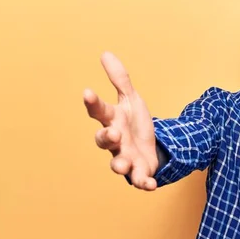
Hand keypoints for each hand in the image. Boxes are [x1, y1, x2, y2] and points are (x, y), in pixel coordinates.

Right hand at [83, 52, 158, 190]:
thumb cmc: (134, 123)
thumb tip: (105, 53)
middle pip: (103, 141)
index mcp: (112, 121)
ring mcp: (125, 157)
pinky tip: (150, 185)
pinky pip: (139, 180)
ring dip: (120, 165)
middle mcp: (115, 141)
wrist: (152, 147)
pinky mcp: (139, 171)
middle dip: (106, 138)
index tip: (87, 92)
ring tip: (123, 165)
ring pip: (117, 164)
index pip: (99, 111)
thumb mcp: (131, 99)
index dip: (92, 103)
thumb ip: (120, 80)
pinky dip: (143, 183)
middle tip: (113, 133)